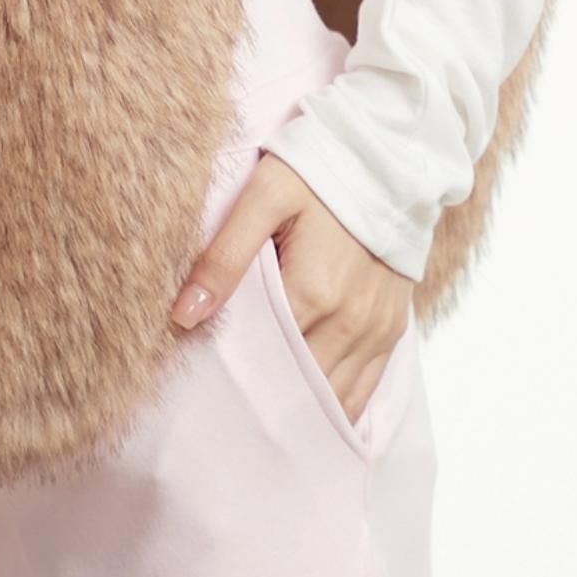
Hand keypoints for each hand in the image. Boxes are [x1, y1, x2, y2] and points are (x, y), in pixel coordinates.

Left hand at [171, 150, 413, 429]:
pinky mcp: (392, 330)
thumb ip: (225, 255)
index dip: (231, 374)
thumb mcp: (263, 197)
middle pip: (295, 385)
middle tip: (222, 413)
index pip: (261, 358)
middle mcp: (349, 323)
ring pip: (332, 398)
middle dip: (262, 400)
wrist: (387, 154)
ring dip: (298, 411)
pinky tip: (306, 416)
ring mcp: (375, 330)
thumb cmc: (317, 170)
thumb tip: (184, 315)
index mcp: (313, 293)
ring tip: (258, 422)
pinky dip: (335, 406)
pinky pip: (364, 389)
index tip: (200, 388)